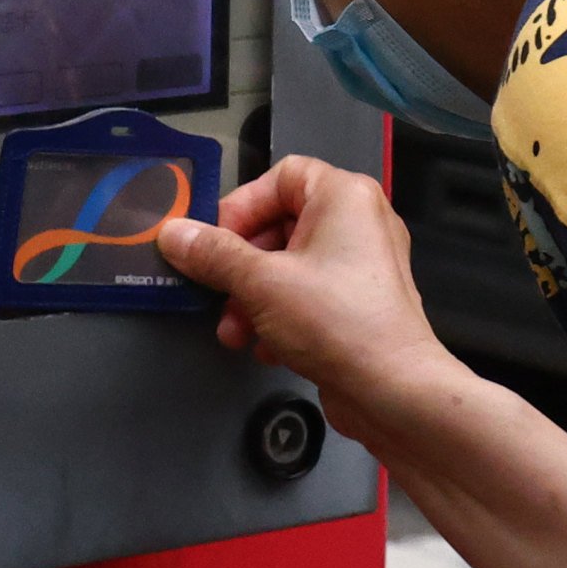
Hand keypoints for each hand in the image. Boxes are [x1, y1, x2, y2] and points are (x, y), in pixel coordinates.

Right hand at [156, 156, 457, 437]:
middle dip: (240, 266)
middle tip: (215, 293)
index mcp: (344, 196)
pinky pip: (308, 296)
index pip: (282, 176)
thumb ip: (212, 254)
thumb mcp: (260, 282)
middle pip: (280, 225)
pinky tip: (266, 348)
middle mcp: (359, 222)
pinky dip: (281, 317)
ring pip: (290, 267)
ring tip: (235, 332)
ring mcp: (362, 267)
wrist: (394, 391)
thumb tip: (172, 232)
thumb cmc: (332, 320)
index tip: (212, 242)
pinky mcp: (359, 306)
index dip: (242, 205)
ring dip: (253, 298)